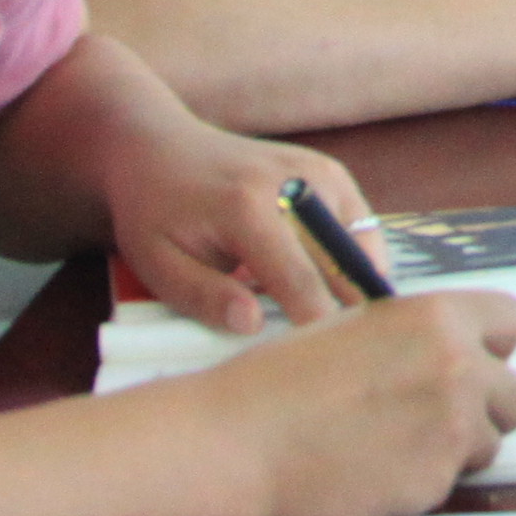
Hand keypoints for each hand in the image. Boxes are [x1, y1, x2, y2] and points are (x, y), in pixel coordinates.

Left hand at [100, 117, 368, 336]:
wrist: (161, 149)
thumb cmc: (154, 212)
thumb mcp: (157, 263)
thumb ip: (204, 296)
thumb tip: (254, 325)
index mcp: (248, 208)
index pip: (301, 281)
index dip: (315, 329)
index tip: (319, 367)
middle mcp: (297, 182)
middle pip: (343, 264)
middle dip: (343, 310)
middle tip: (331, 350)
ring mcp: (321, 172)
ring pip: (361, 248)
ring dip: (347, 282)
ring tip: (316, 309)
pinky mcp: (332, 172)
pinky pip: (361, 229)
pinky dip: (348, 259)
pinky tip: (317, 277)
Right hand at [205, 288, 515, 515]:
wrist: (238, 444)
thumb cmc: (282, 380)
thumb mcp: (357, 327)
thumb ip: (420, 336)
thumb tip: (460, 346)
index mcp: (440, 318)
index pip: (515, 322)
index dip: (491, 345)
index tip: (468, 360)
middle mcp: (461, 368)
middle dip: (485, 407)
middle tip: (433, 415)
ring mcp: (453, 429)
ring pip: (490, 443)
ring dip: (456, 447)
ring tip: (393, 444)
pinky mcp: (433, 483)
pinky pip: (449, 482)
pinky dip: (420, 480)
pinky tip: (373, 472)